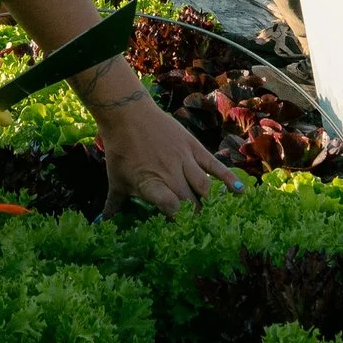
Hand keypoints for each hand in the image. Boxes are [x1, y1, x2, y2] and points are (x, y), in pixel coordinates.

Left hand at [95, 90, 243, 216]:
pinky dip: (228, 179)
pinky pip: (214, 165)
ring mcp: (184, 160)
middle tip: (194, 226)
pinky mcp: (193, 148)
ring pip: (203, 188)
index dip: (175, 219)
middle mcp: (170, 174)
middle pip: (189, 202)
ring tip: (208, 212)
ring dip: (206, 202)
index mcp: (151, 184)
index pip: (170, 207)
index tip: (174, 227)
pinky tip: (240, 192)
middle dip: (192, 217)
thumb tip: (103, 222)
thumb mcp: (115, 180)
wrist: (127, 115)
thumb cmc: (120, 150)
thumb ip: (114, 204)